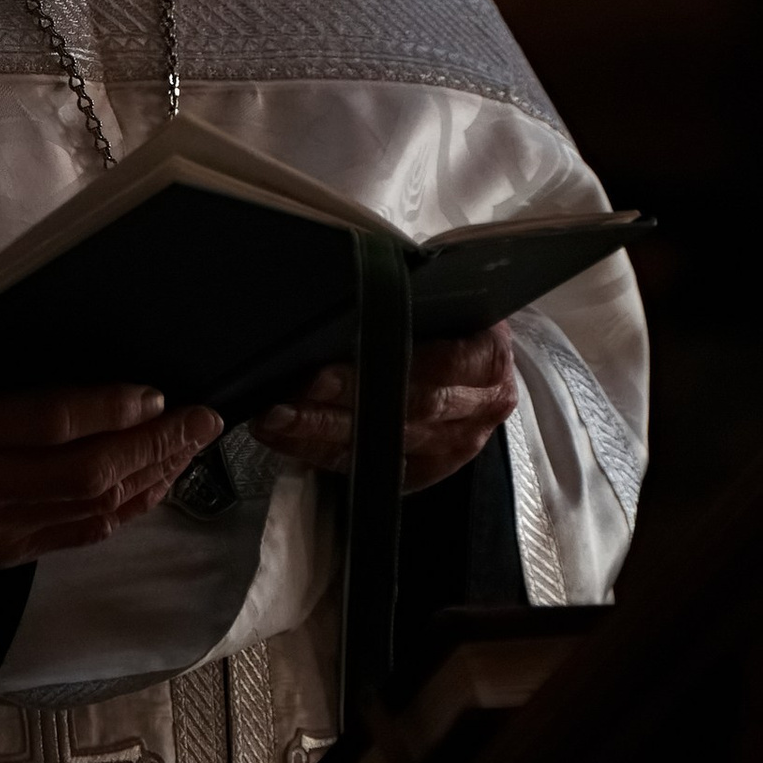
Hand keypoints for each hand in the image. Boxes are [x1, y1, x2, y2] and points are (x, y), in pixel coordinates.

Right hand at [0, 374, 223, 570]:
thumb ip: (25, 367)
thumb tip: (117, 375)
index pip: (51, 422)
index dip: (111, 409)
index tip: (158, 394)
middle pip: (85, 472)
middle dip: (155, 445)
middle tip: (203, 419)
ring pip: (94, 507)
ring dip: (153, 475)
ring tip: (191, 445)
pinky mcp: (5, 554)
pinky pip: (85, 533)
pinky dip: (131, 507)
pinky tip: (158, 480)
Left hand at [249, 324, 519, 494]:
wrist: (481, 363)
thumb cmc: (452, 320)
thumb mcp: (446, 298)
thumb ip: (410, 298)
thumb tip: (346, 291)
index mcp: (488, 357)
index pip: (437, 365)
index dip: (379, 367)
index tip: (324, 370)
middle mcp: (480, 407)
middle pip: (404, 410)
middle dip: (338, 407)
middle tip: (284, 402)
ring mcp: (456, 446)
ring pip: (384, 444)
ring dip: (321, 435)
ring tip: (274, 421)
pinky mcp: (429, 471)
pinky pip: (372, 470)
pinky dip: (324, 455)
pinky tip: (286, 441)